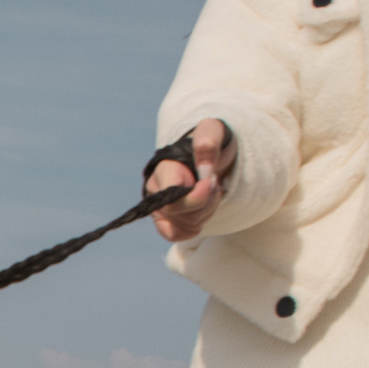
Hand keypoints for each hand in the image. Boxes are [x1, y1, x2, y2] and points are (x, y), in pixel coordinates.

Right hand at [147, 118, 234, 240]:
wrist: (208, 154)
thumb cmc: (210, 142)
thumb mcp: (213, 132)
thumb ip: (207, 142)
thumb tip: (204, 171)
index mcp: (163, 171)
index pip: (171, 199)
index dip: (196, 197)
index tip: (212, 180)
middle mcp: (154, 193)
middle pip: (179, 215)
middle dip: (206, 203)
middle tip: (214, 184)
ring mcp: (159, 210)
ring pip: (183, 226)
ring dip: (205, 212)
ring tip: (210, 192)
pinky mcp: (166, 222)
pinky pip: (179, 236)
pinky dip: (198, 225)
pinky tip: (204, 207)